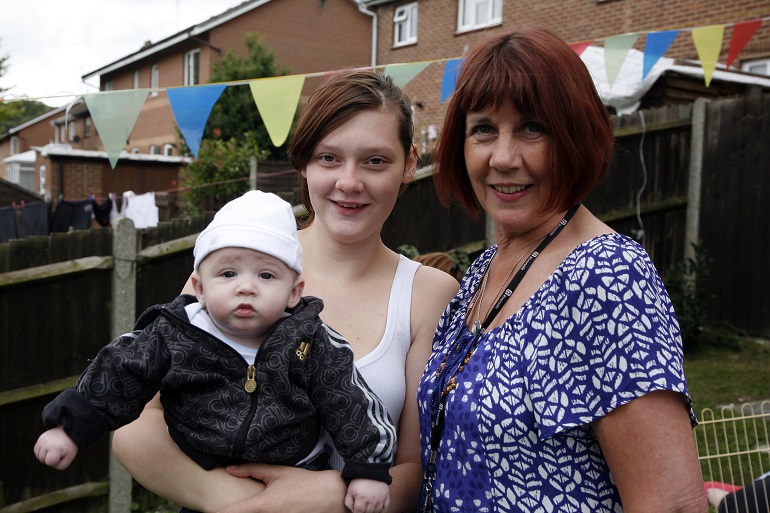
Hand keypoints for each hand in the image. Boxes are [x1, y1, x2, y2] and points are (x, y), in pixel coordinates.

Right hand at [34, 426, 77, 469]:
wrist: (68, 432)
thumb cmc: (69, 446)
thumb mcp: (69, 457)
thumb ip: (61, 465)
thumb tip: (50, 464)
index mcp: (55, 448)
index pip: (49, 462)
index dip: (56, 461)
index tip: (62, 454)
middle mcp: (47, 444)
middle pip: (43, 460)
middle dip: (50, 458)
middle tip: (59, 450)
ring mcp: (42, 440)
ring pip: (39, 456)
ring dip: (46, 455)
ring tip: (54, 448)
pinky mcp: (39, 439)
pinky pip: (37, 451)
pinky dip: (42, 451)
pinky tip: (49, 447)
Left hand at [218, 463, 346, 512]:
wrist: (331, 497)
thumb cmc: (304, 484)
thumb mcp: (277, 472)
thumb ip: (252, 470)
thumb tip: (230, 469)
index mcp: (261, 506)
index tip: (208, 509)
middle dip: (234, 512)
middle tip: (229, 507)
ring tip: (254, 506)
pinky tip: (264, 511)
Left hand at [345, 479, 390, 512]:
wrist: (370, 470)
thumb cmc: (359, 481)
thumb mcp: (350, 490)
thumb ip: (349, 503)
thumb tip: (354, 511)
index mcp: (362, 498)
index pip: (359, 512)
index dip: (357, 511)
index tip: (357, 507)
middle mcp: (372, 499)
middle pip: (368, 512)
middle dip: (364, 510)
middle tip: (363, 504)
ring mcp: (380, 498)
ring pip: (376, 511)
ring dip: (372, 510)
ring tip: (369, 505)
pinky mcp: (386, 496)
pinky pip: (385, 508)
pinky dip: (381, 510)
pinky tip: (377, 508)